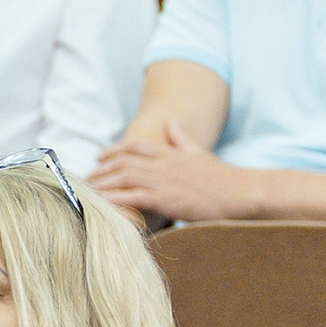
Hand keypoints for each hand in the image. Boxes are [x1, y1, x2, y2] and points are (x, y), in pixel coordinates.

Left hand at [89, 123, 251, 223]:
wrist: (241, 192)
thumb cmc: (222, 177)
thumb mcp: (199, 153)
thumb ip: (181, 139)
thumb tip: (172, 122)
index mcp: (170, 154)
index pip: (134, 146)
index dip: (113, 149)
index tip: (99, 156)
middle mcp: (163, 164)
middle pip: (123, 161)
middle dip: (101, 170)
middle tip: (85, 179)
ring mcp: (164, 181)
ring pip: (124, 177)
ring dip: (103, 184)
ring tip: (86, 192)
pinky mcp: (167, 199)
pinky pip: (135, 197)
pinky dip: (117, 199)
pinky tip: (103, 204)